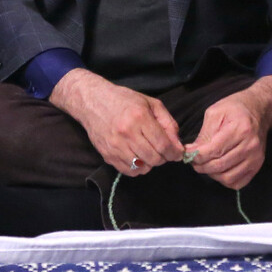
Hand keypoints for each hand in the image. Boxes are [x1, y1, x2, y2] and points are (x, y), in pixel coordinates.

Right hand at [52, 69, 183, 174]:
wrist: (93, 101)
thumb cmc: (125, 100)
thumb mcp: (151, 104)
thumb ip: (168, 123)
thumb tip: (178, 145)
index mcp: (140, 118)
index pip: (163, 145)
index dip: (174, 153)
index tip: (178, 154)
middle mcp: (127, 133)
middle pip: (154, 158)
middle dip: (164, 158)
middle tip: (164, 152)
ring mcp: (115, 146)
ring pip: (142, 167)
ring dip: (151, 163)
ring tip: (150, 153)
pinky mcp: (107, 155)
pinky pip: (128, 171)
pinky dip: (137, 168)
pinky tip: (138, 158)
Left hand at [187, 77, 271, 189]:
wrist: (259, 110)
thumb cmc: (235, 108)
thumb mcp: (216, 112)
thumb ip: (204, 134)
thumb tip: (192, 152)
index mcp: (241, 129)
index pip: (214, 150)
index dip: (197, 155)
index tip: (187, 153)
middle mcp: (250, 146)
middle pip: (219, 166)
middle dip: (201, 165)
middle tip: (194, 160)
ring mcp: (256, 158)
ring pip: (227, 177)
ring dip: (212, 174)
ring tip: (206, 164)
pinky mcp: (257, 166)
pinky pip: (237, 183)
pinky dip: (224, 179)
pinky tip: (219, 169)